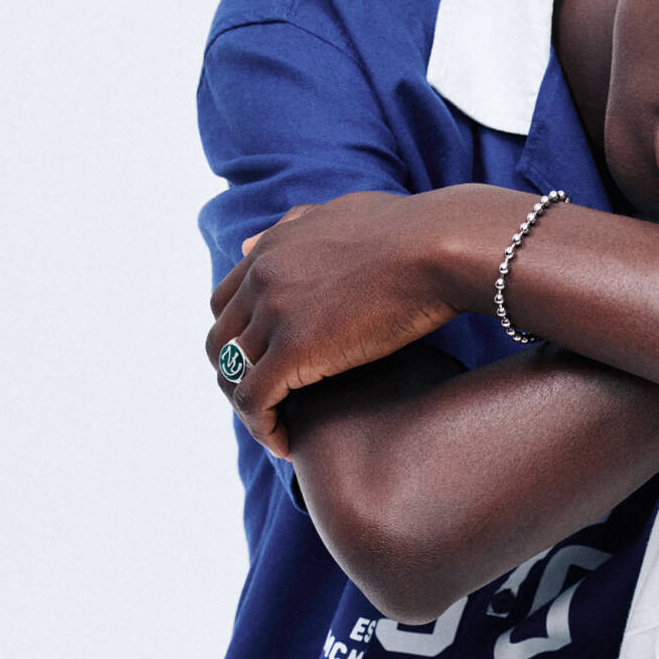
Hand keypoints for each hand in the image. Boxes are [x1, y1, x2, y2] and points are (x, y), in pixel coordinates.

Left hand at [206, 189, 503, 454]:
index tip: (265, 369)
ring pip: (232, 377)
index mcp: (270, 251)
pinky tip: (285, 444)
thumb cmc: (410, 232)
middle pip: (220, 344)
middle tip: (270, 406)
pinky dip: (262, 428)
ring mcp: (274, 313)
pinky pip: (255, 401)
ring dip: (250, 410)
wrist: (438, 246)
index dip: (238, 342)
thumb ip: (291, 229)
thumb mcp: (337, 214)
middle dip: (237, 380)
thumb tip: (248, 245)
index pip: (224, 306)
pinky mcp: (294, 349)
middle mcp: (261, 278)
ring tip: (277, 431)